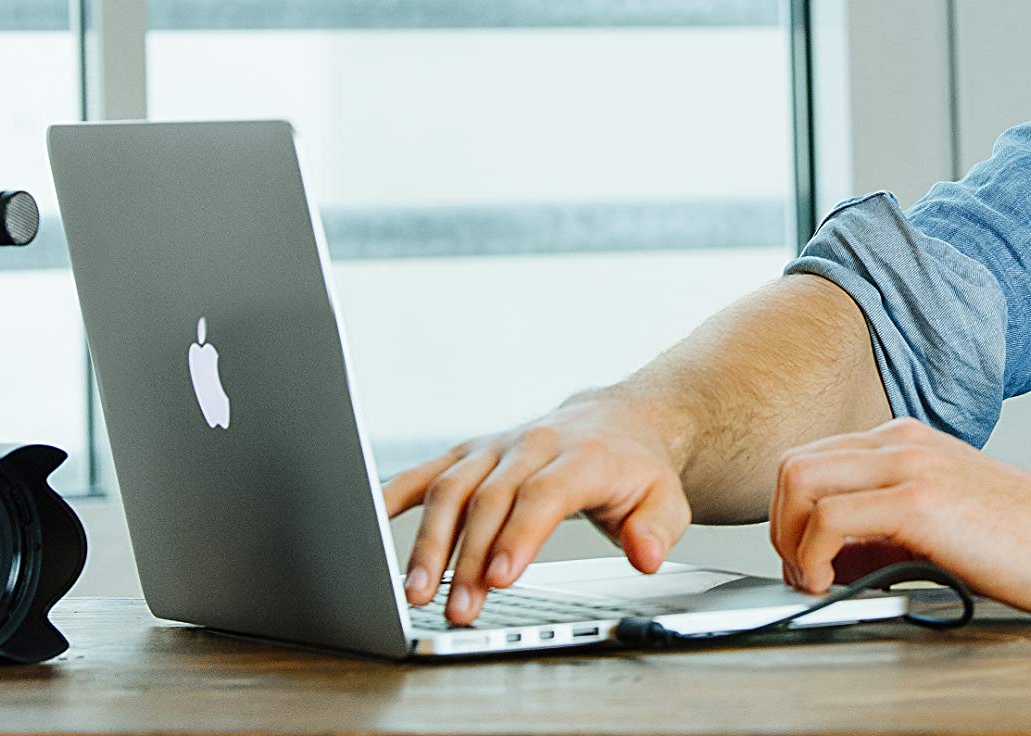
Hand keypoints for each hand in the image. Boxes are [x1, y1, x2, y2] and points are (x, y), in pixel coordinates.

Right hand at [381, 396, 690, 625]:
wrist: (618, 423)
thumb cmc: (637, 469)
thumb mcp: (666, 501)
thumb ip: (657, 530)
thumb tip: (645, 554)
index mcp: (581, 456)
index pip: (544, 494)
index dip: (519, 535)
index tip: (500, 577)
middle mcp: (533, 445)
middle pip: (491, 500)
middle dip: (469, 558)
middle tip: (458, 607)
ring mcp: (497, 447)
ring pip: (453, 489)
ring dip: (429, 541)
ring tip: (414, 590)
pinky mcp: (471, 453)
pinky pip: (427, 472)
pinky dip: (394, 494)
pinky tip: (364, 518)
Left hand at [768, 418, 1030, 614]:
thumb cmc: (1024, 540)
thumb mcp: (939, 523)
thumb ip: (882, 531)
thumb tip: (831, 561)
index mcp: (905, 441)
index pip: (811, 461)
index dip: (792, 515)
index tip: (806, 560)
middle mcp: (901, 442)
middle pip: (791, 465)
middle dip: (781, 527)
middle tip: (803, 575)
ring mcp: (908, 465)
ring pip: (799, 481)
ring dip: (790, 540)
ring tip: (815, 581)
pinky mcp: (918, 501)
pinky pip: (830, 518)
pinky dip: (813, 556)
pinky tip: (833, 583)